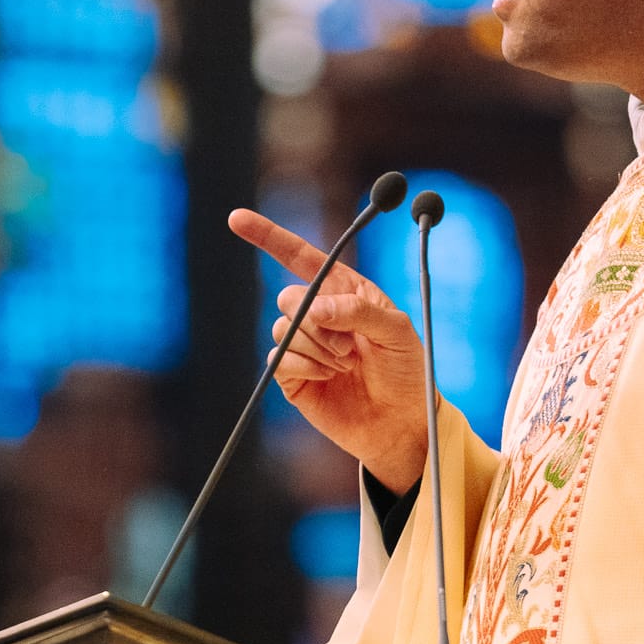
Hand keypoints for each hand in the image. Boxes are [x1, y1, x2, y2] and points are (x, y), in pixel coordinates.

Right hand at [228, 207, 428, 491]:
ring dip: (317, 347)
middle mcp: (319, 313)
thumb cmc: (406, 372)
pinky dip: (305, 366)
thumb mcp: (397, 331)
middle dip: (317, 321)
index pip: (300, 258)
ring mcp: (303, 344)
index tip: (236, 219)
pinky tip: (329, 377)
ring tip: (346, 364)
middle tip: (351, 347)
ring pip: (283, 328)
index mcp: (344, 291)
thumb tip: (313, 307)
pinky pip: (279, 359)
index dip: (268, 236)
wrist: (401, 424)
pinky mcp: (292, 376)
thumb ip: (358, 310)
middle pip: (288, 297)